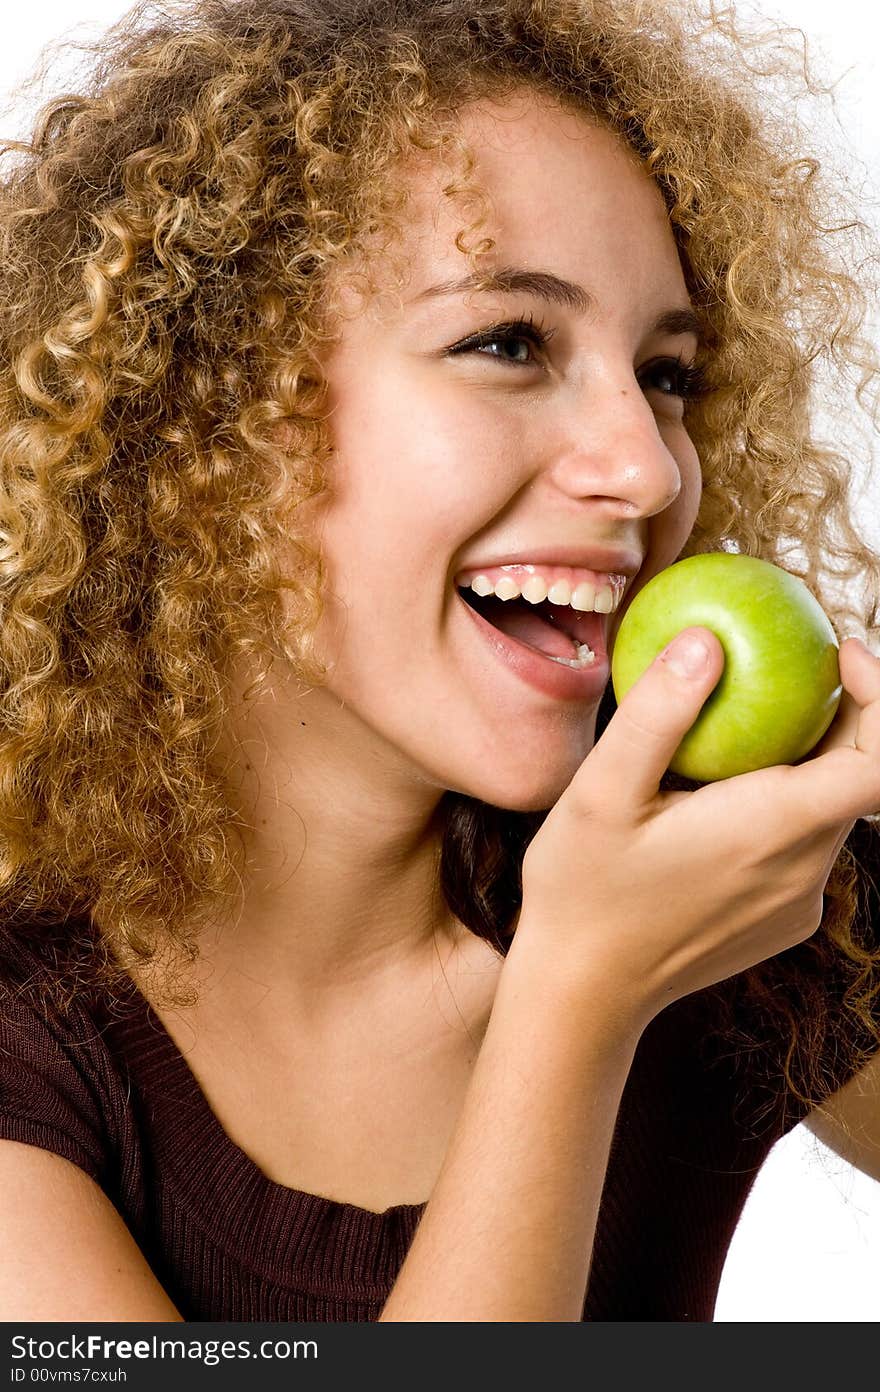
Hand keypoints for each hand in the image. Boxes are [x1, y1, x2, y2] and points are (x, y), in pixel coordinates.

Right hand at [514, 630, 879, 1028]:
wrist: (585, 996)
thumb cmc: (582, 892)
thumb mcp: (598, 793)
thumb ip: (655, 714)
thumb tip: (705, 640)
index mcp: (770, 830)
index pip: (879, 762)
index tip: (838, 653)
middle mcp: (802, 871)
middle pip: (860, 778)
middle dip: (842, 715)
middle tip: (784, 669)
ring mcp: (798, 902)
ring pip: (833, 811)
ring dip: (810, 761)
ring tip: (744, 727)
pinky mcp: (785, 921)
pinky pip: (807, 847)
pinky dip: (789, 805)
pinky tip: (725, 795)